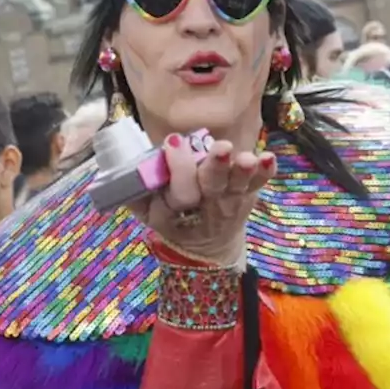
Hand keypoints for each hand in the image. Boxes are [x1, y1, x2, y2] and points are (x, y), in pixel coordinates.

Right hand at [129, 135, 275, 263]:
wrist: (205, 246)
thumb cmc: (172, 219)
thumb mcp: (148, 215)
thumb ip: (135, 194)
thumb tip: (120, 170)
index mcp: (178, 207)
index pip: (178, 190)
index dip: (178, 167)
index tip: (173, 142)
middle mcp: (206, 202)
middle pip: (210, 184)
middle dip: (215, 166)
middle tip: (221, 148)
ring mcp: (229, 197)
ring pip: (237, 183)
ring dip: (243, 170)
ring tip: (249, 158)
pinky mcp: (247, 193)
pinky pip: (258, 183)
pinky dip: (265, 172)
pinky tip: (268, 158)